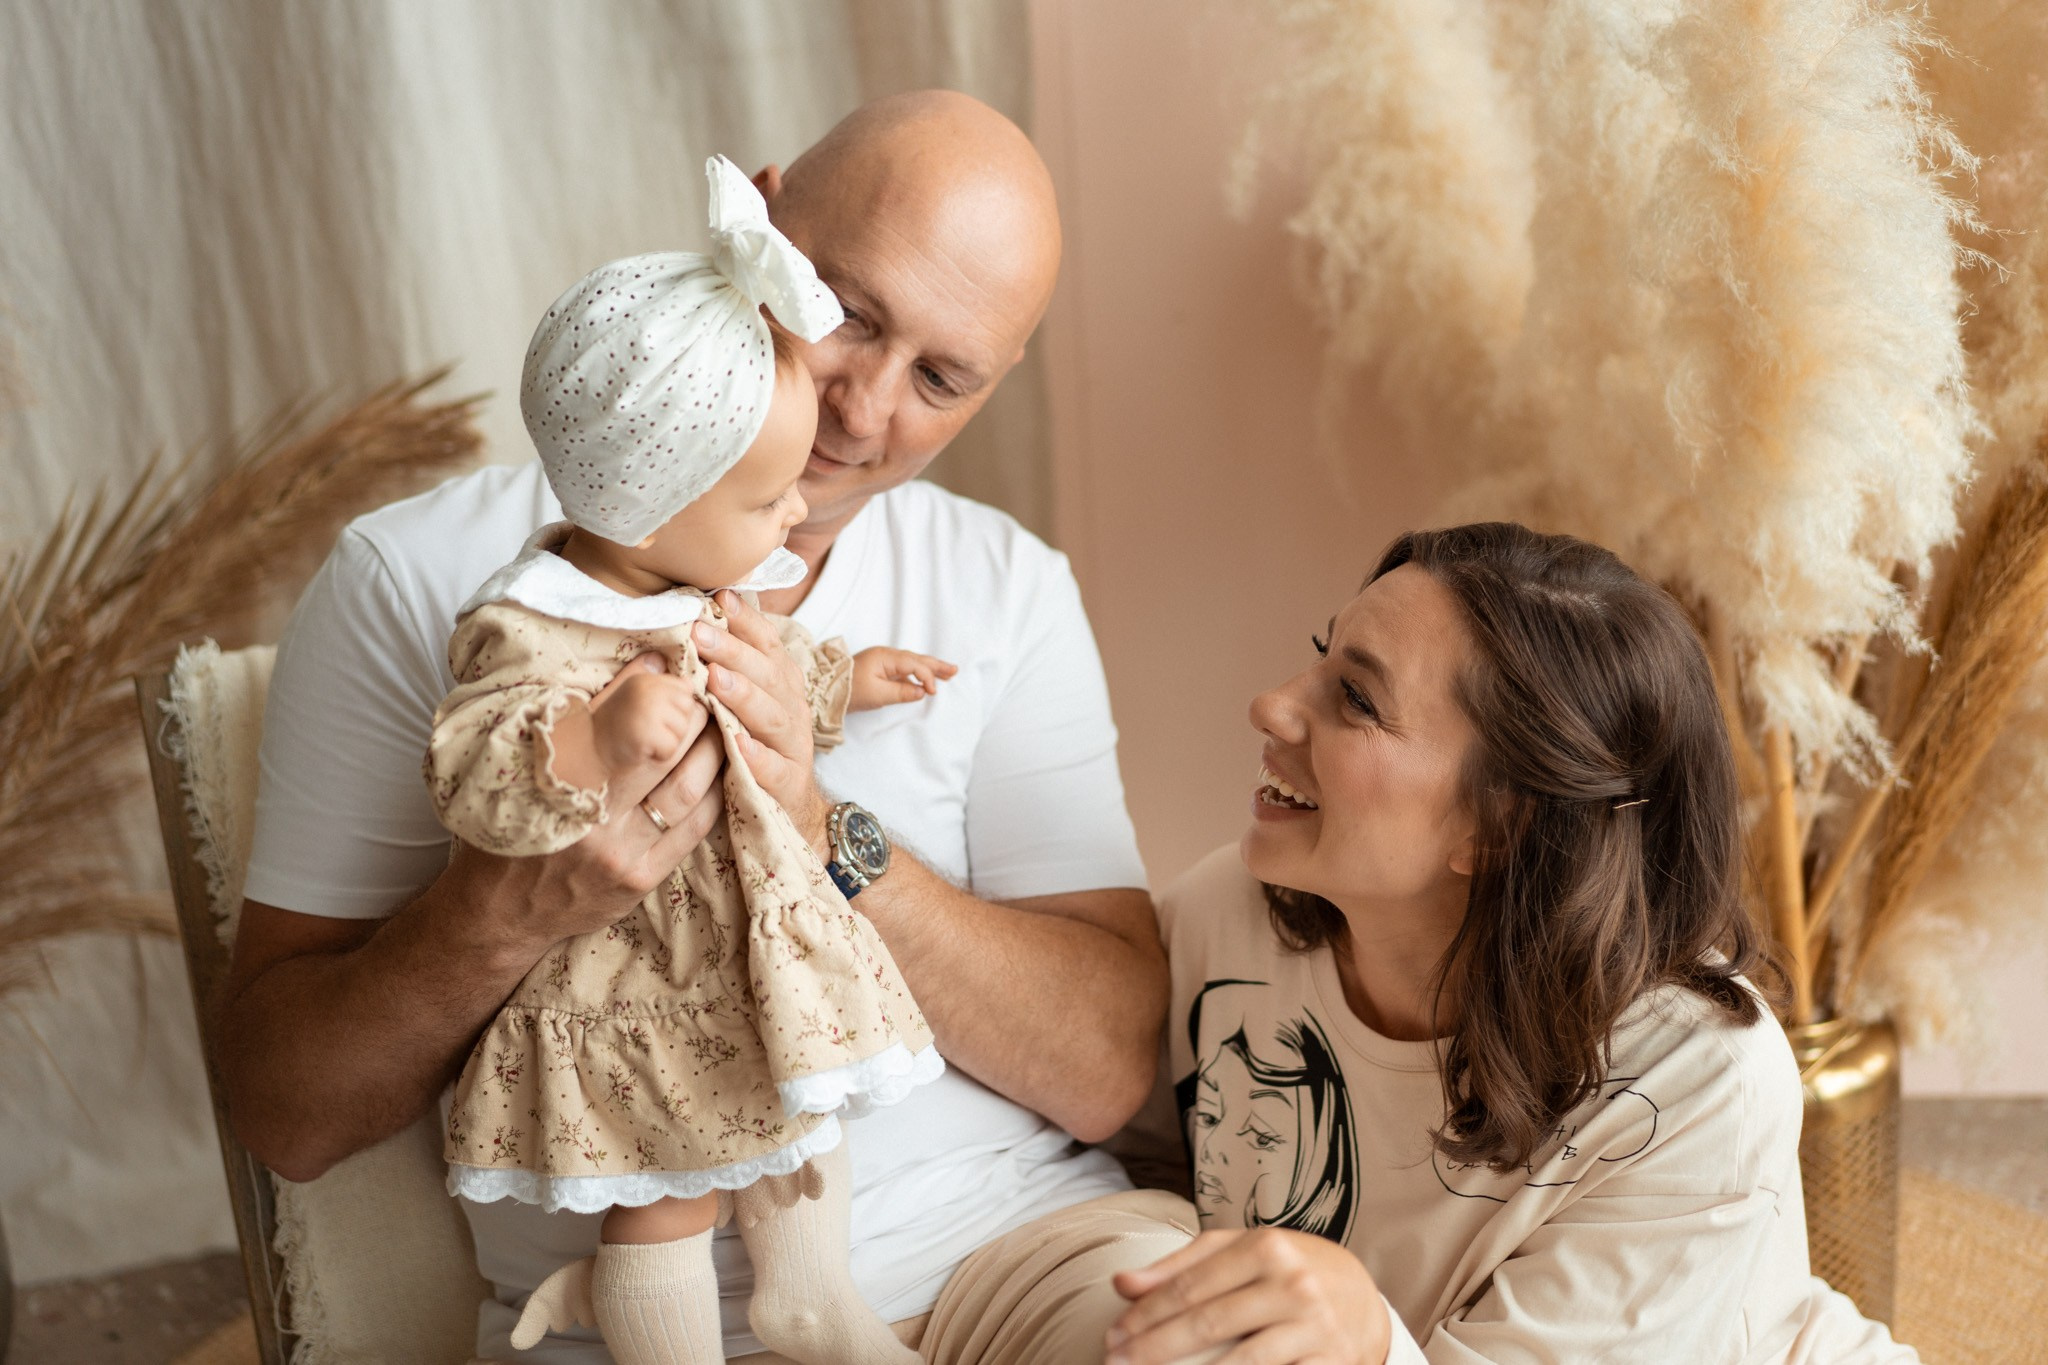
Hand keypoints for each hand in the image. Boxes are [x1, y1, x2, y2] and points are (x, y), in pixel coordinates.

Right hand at [449, 653, 723, 960]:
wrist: (501, 912)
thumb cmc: (512, 828)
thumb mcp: (527, 769)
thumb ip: (581, 719)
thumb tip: (642, 666)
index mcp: (553, 778)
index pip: (611, 721)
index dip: (649, 692)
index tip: (670, 669)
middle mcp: (587, 815)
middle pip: (658, 751)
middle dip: (690, 715)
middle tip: (706, 690)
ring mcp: (618, 851)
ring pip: (684, 789)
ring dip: (710, 751)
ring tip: (721, 724)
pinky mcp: (640, 878)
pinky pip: (692, 829)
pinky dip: (713, 794)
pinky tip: (722, 771)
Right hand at [589, 661, 703, 773]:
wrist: (583, 749)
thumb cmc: (610, 725)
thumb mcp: (629, 694)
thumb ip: (652, 680)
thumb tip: (678, 671)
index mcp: (646, 678)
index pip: (685, 688)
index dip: (675, 707)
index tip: (652, 715)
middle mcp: (647, 689)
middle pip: (688, 709)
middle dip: (675, 724)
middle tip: (647, 730)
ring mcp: (647, 710)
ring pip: (683, 730)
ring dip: (667, 741)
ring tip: (642, 739)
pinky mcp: (645, 734)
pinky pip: (671, 748)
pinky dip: (660, 755)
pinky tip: (641, 750)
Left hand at [693, 591, 826, 844]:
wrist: (789, 806)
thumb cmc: (754, 743)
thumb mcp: (744, 701)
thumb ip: (728, 666)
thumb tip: (692, 618)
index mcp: (780, 683)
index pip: (768, 643)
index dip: (746, 620)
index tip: (720, 597)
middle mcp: (791, 708)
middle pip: (767, 674)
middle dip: (734, 651)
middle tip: (699, 632)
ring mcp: (792, 746)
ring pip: (773, 717)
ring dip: (745, 695)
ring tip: (715, 679)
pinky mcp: (788, 783)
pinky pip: (774, 769)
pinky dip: (758, 756)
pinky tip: (738, 743)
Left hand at [850, 646, 958, 710]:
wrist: (826, 691)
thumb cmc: (850, 691)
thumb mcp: (878, 695)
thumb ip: (902, 692)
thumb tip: (922, 691)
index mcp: (885, 657)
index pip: (914, 664)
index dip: (927, 677)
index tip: (933, 692)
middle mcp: (886, 655)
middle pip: (916, 659)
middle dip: (936, 666)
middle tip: (954, 670)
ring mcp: (883, 662)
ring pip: (912, 663)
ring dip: (929, 669)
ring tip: (947, 673)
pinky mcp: (880, 670)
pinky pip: (904, 670)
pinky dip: (917, 675)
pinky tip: (925, 683)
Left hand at [1106, 1228, 1391, 1364]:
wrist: (1363, 1297)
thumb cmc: (1288, 1269)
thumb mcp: (1240, 1251)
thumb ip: (1181, 1266)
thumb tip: (1122, 1284)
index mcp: (1267, 1248)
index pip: (1191, 1286)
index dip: (1145, 1315)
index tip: (1113, 1336)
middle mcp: (1293, 1285)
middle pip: (1207, 1324)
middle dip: (1153, 1348)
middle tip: (1114, 1364)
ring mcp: (1314, 1328)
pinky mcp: (1331, 1364)